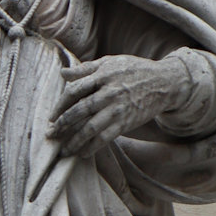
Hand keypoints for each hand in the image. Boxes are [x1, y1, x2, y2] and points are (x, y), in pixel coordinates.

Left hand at [49, 53, 190, 156]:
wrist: (164, 82)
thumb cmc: (134, 70)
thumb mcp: (110, 62)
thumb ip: (86, 69)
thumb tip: (62, 73)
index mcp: (102, 76)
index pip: (74, 91)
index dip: (60, 105)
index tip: (51, 116)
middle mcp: (109, 93)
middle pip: (79, 111)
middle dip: (62, 125)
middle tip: (50, 135)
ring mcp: (118, 109)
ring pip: (90, 128)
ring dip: (74, 141)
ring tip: (64, 150)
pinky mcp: (126, 122)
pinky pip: (105, 138)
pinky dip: (92, 147)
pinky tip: (82, 153)